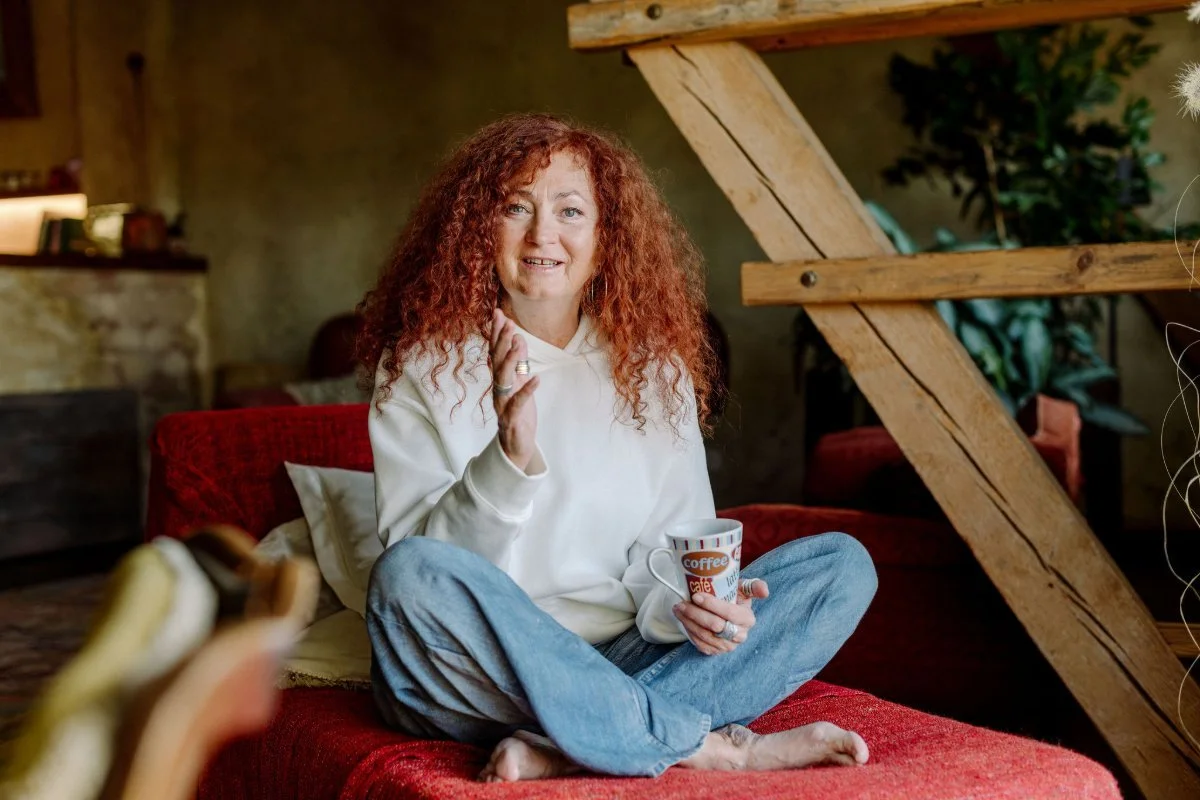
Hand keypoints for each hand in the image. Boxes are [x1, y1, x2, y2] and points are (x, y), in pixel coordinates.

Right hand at [490, 308, 538, 470]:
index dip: (496, 333)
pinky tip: (537, 379)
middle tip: (507, 321)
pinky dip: (527, 390)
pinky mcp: (511, 418)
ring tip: (517, 341)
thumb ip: (518, 363)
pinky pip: (518, 402)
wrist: (516, 445)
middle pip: (496, 361)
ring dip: (509, 359)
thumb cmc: (518, 413)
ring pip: (503, 378)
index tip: (498, 312)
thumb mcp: (520, 383)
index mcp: (500, 379)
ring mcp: (503, 403)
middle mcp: (498, 388)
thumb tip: (518, 338)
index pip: (495, 352)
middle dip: (501, 340)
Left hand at [672, 578, 769, 655]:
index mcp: (747, 619)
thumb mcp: (742, 589)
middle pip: (715, 626)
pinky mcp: (715, 651)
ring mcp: (727, 646)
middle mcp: (739, 635)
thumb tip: (764, 591)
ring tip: (678, 608)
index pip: (730, 613)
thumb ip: (753, 586)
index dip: (713, 605)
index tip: (697, 595)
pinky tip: (682, 619)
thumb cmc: (733, 598)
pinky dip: (689, 630)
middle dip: (696, 613)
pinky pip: (700, 643)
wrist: (724, 614)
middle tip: (682, 603)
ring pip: (705, 635)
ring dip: (689, 621)